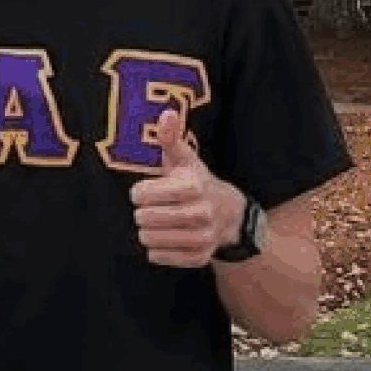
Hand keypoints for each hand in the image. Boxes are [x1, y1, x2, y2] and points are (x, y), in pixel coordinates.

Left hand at [131, 107, 229, 267]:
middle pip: (143, 218)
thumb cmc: (196, 183)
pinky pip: (158, 257)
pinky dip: (157, 249)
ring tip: (160, 222)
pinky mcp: (199, 258)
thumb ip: (170, 138)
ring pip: (148, 239)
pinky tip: (168, 237)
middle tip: (153, 208)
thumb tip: (167, 113)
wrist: (230, 215)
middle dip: (142, 212)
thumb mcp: (184, 159)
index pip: (141, 194)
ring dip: (148, 231)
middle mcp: (202, 213)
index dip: (140, 192)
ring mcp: (202, 237)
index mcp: (194, 186)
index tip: (148, 190)